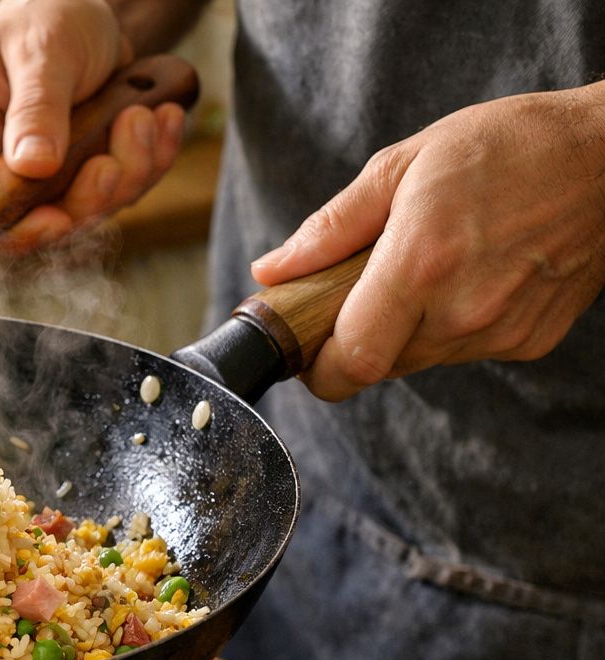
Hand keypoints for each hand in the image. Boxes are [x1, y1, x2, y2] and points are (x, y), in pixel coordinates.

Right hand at [0, 0, 186, 250]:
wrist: (85, 4)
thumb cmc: (48, 14)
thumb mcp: (41, 51)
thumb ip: (36, 109)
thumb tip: (32, 167)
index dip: (8, 227)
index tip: (58, 218)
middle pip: (29, 218)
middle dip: (86, 198)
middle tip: (115, 161)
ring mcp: (38, 168)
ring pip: (82, 208)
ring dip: (127, 172)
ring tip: (145, 117)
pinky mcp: (78, 169)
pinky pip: (116, 188)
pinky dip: (149, 160)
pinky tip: (163, 118)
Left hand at [252, 84, 604, 400]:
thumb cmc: (510, 147)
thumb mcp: (404, 165)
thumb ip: (332, 227)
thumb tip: (273, 270)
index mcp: (421, 265)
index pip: (350, 361)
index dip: (317, 368)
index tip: (305, 347)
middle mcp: (463, 310)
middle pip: (379, 366)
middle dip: (356, 339)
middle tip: (358, 293)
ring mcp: (503, 331)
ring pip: (421, 361)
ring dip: (404, 331)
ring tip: (426, 270)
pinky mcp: (531, 339)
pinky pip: (466, 351)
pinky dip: (451, 326)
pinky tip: (471, 277)